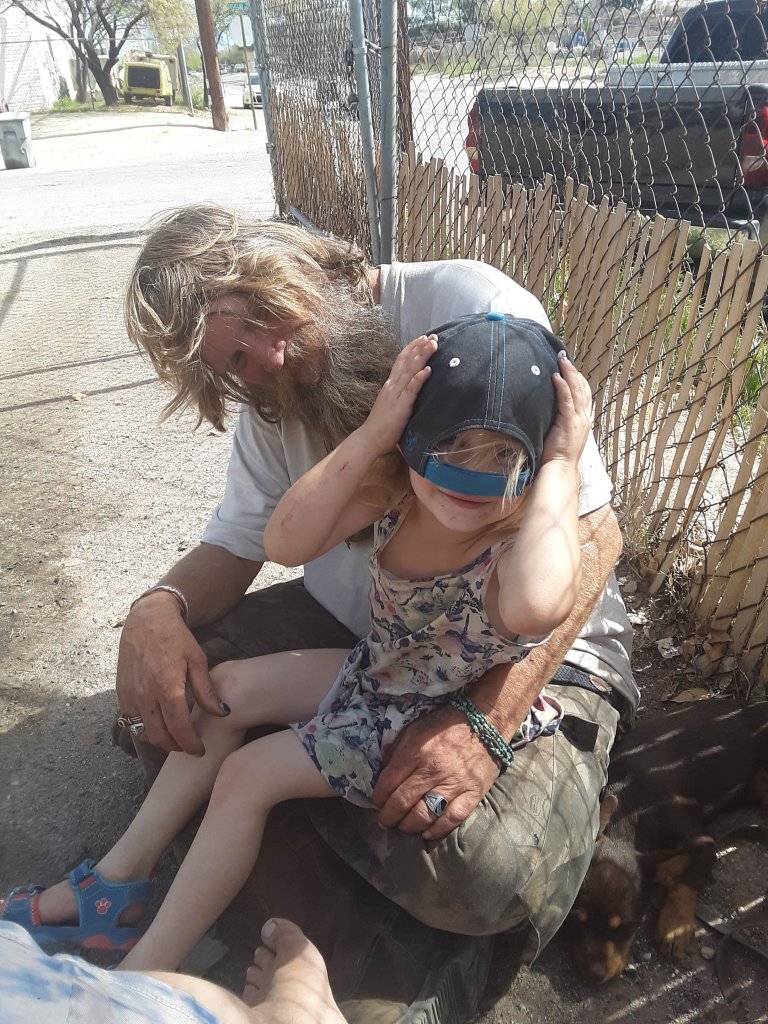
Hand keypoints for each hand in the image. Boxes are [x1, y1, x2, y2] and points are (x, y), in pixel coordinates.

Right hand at [116, 593, 225, 755]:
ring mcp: (130, 696)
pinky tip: (158, 724)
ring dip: (160, 740)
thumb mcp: (197, 660)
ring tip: (175, 738)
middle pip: (159, 736)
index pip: (178, 728)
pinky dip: (144, 729)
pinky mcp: (121, 693)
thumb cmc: (176, 638)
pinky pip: (131, 722)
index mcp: (167, 687)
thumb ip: (206, 690)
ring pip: (143, 733)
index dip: (190, 744)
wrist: (147, 620)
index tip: (199, 750)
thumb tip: (222, 713)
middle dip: (176, 747)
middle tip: (189, 746)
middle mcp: (145, 695)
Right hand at [360, 334, 437, 452]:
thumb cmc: (382, 425)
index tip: (424, 338)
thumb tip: (410, 388)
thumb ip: (400, 394)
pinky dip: (419, 378)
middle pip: (407, 361)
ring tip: (433, 345)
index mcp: (391, 384)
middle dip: (420, 347)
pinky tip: (428, 370)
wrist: (370, 438)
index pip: (402, 360)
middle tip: (434, 336)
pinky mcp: (400, 406)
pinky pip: (411, 390)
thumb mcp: (393, 403)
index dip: (413, 348)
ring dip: (422, 356)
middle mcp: (392, 385)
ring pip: (410, 371)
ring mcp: (396, 394)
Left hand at [372, 706, 498, 839]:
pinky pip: (451, 819)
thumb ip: (397, 749)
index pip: (388, 783)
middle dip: (388, 816)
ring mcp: (454, 784)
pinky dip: (436, 830)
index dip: (378, 798)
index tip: (377, 803)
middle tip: (384, 821)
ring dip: (408, 826)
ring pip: (424, 815)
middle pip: (402, 802)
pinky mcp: (472, 794)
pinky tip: (427, 832)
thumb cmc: (447, 725)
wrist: (486, 723)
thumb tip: (383, 770)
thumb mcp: (415, 728)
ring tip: (404, 826)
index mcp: (416, 751)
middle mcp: (433, 770)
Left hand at [541, 352, 593, 467]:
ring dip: (569, 374)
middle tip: (564, 357)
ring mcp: (578, 420)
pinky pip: (567, 401)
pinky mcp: (569, 423)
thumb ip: (560, 418)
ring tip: (561, 361)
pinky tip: (556, 377)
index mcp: (583, 419)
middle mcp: (584, 417)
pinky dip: (563, 387)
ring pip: (577, 391)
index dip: (578, 378)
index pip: (584, 393)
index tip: (569, 366)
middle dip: (574, 371)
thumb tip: (550, 407)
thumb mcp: (561, 432)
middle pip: (582, 388)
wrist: (559, 468)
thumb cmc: (556, 454)